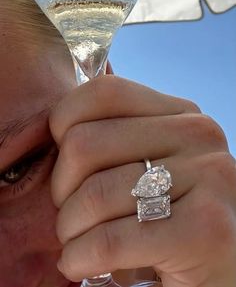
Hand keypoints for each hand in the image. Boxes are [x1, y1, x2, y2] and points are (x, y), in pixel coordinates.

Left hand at [49, 75, 235, 286]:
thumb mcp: (149, 164)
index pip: (103, 92)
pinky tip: (82, 261)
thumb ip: (116, 135)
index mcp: (181, 114)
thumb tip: (60, 118)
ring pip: (94, 194)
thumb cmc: (169, 214)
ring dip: (70, 228)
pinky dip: (81, 257)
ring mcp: (208, 178)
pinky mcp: (206, 231)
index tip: (65, 160)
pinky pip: (109, 241)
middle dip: (61, 187)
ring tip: (77, 240)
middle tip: (71, 210)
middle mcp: (199, 135)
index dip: (64, 123)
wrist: (220, 264)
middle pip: (86, 143)